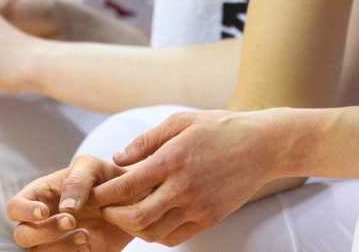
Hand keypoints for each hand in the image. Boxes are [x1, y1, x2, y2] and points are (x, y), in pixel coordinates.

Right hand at [7, 156, 132, 251]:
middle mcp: (42, 221)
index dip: (23, 211)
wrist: (133, 201)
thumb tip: (64, 208)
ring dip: (60, 247)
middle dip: (44, 231)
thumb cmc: (107, 178)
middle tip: (71, 222)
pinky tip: (89, 244)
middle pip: (22, 235)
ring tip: (85, 235)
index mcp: (40, 196)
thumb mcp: (93, 167)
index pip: (14, 207)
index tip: (44, 211)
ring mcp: (54, 241)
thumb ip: (77, 180)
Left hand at [90, 109, 283, 245]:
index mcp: (173, 160)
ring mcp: (198, 207)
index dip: (104, 193)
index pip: (126, 187)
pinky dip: (157, 234)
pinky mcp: (210, 219)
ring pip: (154, 233)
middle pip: (136, 218)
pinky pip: (175, 238)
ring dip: (134, 228)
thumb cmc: (220, 128)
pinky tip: (152, 220)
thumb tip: (119, 159)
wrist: (263, 146)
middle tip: (105, 209)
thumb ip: (147, 141)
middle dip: (114, 216)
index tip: (94, 192)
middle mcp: (184, 188)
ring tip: (126, 215)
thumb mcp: (181, 121)